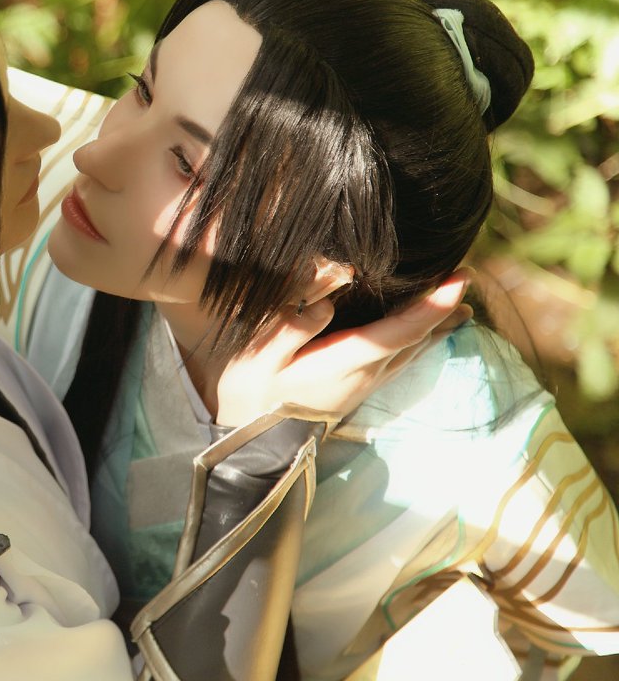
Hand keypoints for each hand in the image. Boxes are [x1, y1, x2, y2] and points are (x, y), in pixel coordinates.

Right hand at [213, 268, 474, 427]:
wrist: (253, 442)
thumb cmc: (251, 393)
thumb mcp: (258, 358)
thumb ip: (290, 328)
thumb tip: (326, 304)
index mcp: (342, 362)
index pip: (398, 332)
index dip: (431, 306)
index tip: (458, 279)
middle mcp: (363, 374)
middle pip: (415, 339)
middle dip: (442, 308)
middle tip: (466, 275)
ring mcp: (364, 384)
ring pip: (412, 351)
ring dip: (436, 326)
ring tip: (461, 307)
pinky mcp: (359, 389)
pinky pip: (401, 360)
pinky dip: (419, 341)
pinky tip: (428, 335)